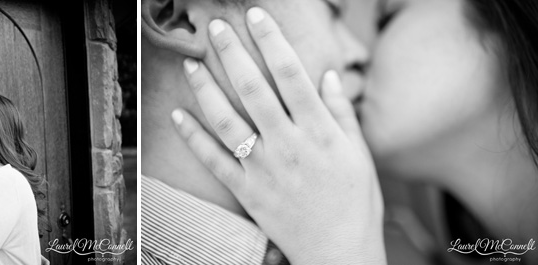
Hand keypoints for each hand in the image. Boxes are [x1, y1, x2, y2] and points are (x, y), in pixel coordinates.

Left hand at [173, 7, 384, 264]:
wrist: (339, 251)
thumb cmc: (354, 201)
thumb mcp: (359, 153)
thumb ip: (341, 112)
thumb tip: (327, 75)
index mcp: (319, 130)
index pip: (291, 74)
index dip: (272, 40)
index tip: (258, 16)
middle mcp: (288, 143)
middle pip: (254, 89)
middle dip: (233, 53)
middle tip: (216, 28)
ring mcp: (263, 167)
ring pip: (228, 120)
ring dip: (206, 90)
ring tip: (191, 65)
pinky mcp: (246, 190)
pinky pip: (213, 160)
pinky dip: (193, 137)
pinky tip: (178, 115)